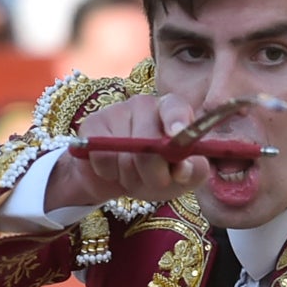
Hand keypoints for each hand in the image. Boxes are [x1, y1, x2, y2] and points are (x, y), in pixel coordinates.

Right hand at [44, 91, 212, 209]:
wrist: (118, 179)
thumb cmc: (158, 174)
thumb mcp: (183, 177)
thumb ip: (194, 171)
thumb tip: (184, 167)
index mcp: (172, 111)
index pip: (175, 108)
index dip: (177, 121)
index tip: (177, 135)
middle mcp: (145, 105)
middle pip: (149, 141)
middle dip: (154, 173)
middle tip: (156, 181)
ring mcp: (117, 111)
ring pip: (125, 155)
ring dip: (131, 177)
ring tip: (134, 175)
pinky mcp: (92, 124)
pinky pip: (102, 158)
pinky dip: (109, 174)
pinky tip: (114, 170)